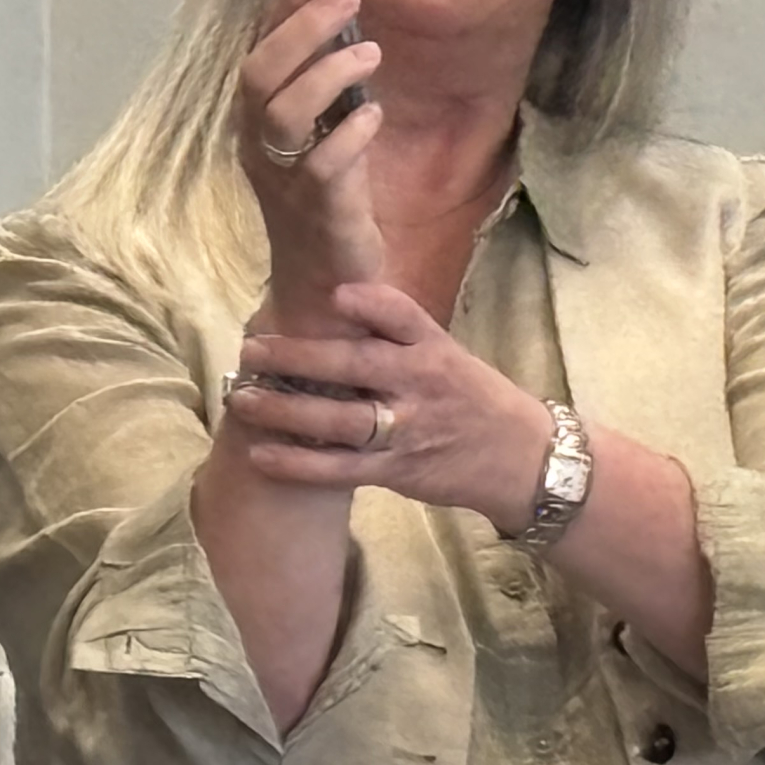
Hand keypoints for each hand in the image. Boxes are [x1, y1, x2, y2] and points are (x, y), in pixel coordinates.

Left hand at [224, 281, 553, 531]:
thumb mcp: (447, 356)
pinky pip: (340, 469)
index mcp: (435, 348)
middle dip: (298, 356)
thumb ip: (397, 337)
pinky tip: (261, 454)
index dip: (367, 301)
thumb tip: (332, 307)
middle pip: (356, 365)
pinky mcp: (398, 471)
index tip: (330, 293)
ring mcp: (409, 429)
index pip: (402, 315)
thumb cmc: (473, 400)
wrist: (522, 459)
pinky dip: (298, 464)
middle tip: (251, 349)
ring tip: (241, 399)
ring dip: (285, 411)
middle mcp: (421, 384)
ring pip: (340, 420)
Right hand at [237, 0, 384, 317]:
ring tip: (371, 51)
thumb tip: (340, 14)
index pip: (258, 49)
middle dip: (302, 28)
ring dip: (329, 73)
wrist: (324, 283)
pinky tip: (374, 116)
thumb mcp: (322, 132)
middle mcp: (260, 145)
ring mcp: (285, 178)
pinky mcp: (318, 209)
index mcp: (257, 122)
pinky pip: (324, 164)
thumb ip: (325, 80)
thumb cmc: (326, 198)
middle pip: (260, 74)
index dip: (283, 6)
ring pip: (285, 113)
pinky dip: (351, 133)